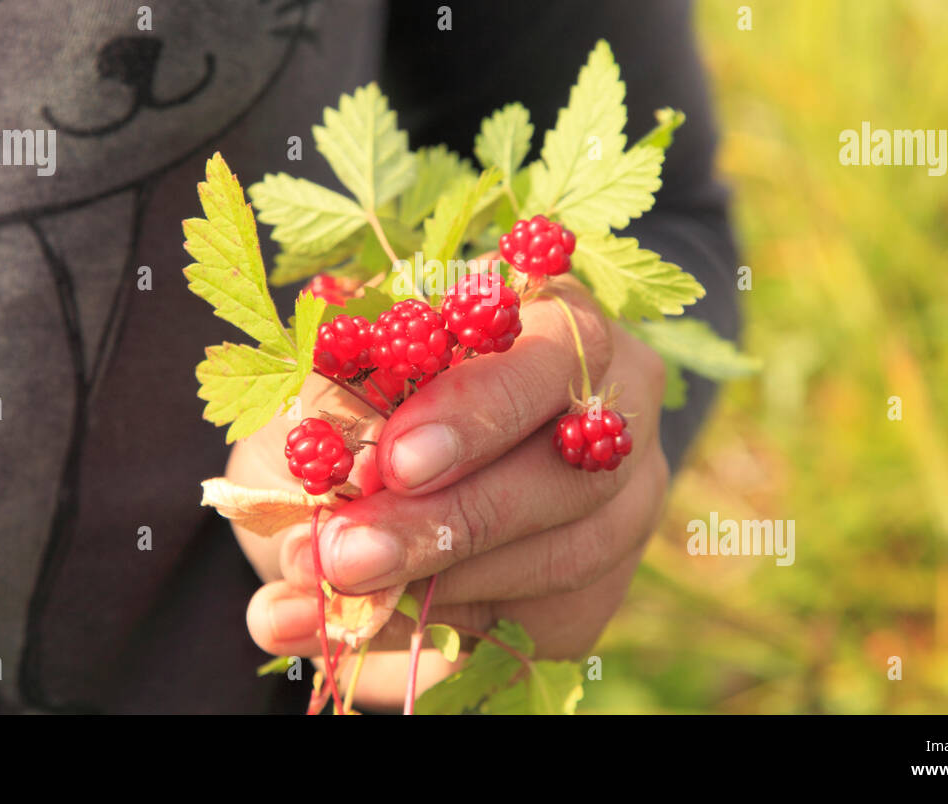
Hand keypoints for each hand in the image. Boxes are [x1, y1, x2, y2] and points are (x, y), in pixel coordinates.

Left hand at [230, 279, 669, 700]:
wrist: (362, 493)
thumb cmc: (350, 407)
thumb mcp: (324, 390)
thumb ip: (329, 419)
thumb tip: (332, 485)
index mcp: (557, 320)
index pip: (562, 345)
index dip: (484, 404)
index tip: (398, 458)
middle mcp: (616, 404)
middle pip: (574, 466)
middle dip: (454, 518)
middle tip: (351, 554)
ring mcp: (623, 498)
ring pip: (569, 553)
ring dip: (445, 583)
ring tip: (336, 591)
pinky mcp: (601, 585)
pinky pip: (547, 617)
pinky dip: (452, 627)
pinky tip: (379, 622)